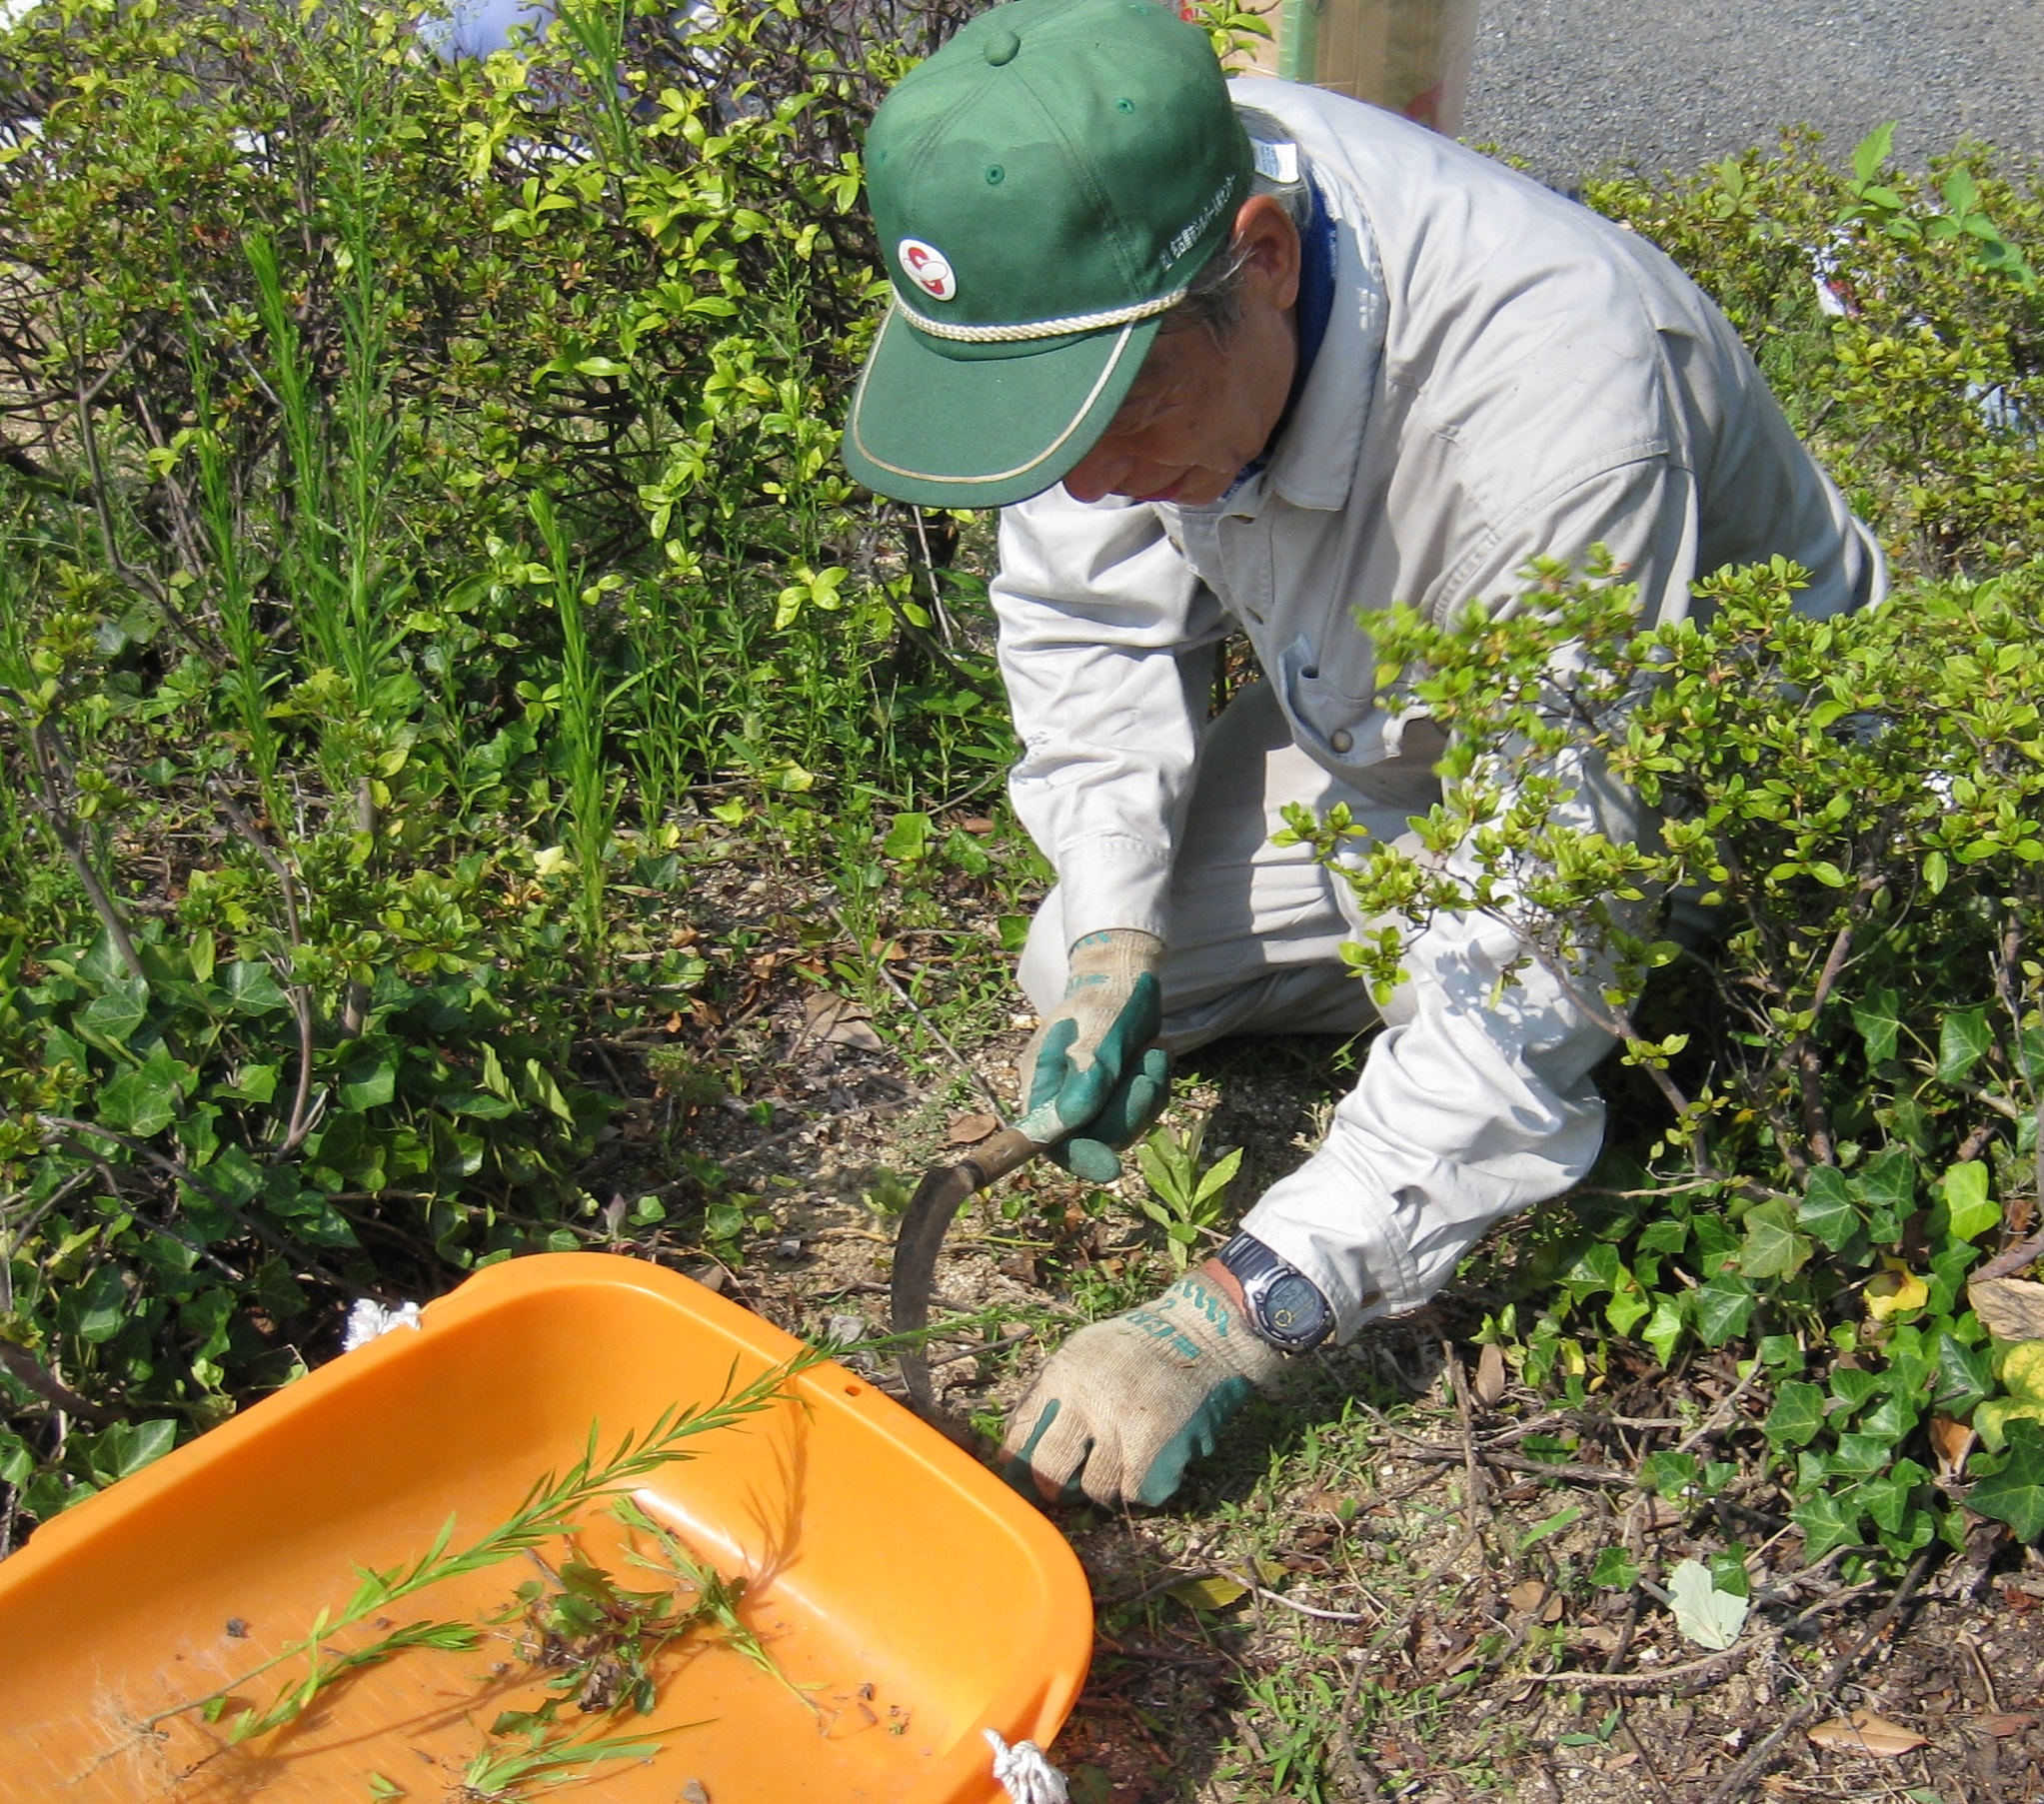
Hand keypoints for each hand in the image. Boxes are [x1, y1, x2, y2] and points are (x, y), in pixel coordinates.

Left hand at [1000, 1269, 1284, 1506]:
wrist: (1200, 1331)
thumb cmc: (1137, 1345)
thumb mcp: (1083, 1350)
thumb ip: (1054, 1391)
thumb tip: (1020, 1443)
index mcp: (1063, 1375)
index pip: (1022, 1433)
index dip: (1017, 1464)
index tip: (1021, 1478)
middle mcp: (1088, 1400)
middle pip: (1050, 1470)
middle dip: (1053, 1490)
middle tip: (1062, 1492)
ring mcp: (1124, 1424)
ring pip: (1096, 1489)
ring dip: (1103, 1489)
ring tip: (1112, 1475)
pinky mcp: (1159, 1444)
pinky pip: (1137, 1492)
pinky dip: (1139, 1488)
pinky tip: (1144, 1468)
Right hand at [1016, 928, 1170, 1181]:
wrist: (1124, 977)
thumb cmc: (1103, 999)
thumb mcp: (1096, 1031)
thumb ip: (1085, 1076)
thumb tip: (1070, 1122)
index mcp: (1043, 1085)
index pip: (1050, 1140)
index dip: (1078, 1158)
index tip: (1111, 1169)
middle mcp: (1065, 1099)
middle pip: (1095, 1137)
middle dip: (1128, 1110)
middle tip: (1147, 1071)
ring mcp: (1094, 1099)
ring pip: (1125, 1125)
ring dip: (1147, 1093)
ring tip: (1152, 1051)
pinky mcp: (1120, 1094)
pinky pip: (1144, 1110)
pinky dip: (1157, 1086)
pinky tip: (1155, 1053)